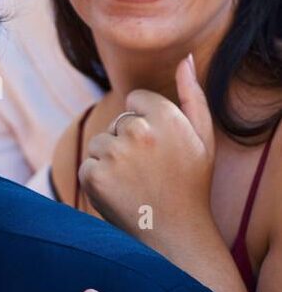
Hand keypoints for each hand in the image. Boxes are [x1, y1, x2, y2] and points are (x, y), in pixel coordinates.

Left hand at [79, 55, 215, 243]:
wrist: (175, 233)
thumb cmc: (190, 183)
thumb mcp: (203, 137)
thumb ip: (192, 94)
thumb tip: (183, 59)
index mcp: (166, 117)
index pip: (136, 98)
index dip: (147, 121)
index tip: (160, 146)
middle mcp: (139, 132)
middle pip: (118, 121)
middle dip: (128, 141)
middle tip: (150, 170)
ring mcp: (114, 155)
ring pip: (100, 143)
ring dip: (111, 160)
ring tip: (136, 183)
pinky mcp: (94, 176)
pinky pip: (88, 166)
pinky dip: (98, 180)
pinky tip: (120, 194)